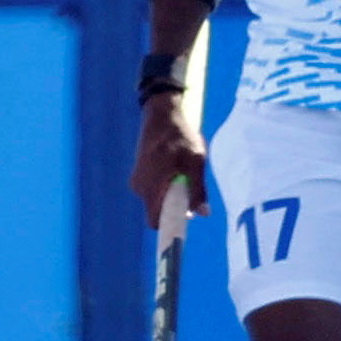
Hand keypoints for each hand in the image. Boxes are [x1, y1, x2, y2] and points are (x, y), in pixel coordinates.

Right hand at [131, 92, 211, 227]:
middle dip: (176, 204)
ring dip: (173, 191)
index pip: (155, 221)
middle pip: (159, 209)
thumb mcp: (195, 162)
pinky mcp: (140, 172)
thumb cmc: (180, 137)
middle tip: (191, 188)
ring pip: (158, 197)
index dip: (170, 225)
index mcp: (151, 188)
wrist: (161, 115)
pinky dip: (167, 182)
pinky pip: (155, 186)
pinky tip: (176, 165)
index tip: (185, 223)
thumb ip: (197, 189)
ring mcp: (138, 179)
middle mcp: (140, 187)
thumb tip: (202, 214)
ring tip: (184, 170)